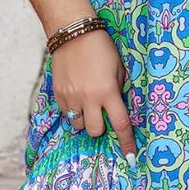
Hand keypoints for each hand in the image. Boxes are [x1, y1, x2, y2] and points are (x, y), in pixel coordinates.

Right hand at [51, 30, 137, 165]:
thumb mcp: (119, 68)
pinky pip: (65, 111)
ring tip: (87, 102)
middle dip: (99, 127)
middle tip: (101, 113)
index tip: (131, 157)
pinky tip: (76, 94)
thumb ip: (119, 89)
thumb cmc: (101, 47)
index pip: (120, 125)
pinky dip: (72, 108)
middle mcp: (89, 98)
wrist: (73, 32)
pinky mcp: (57, 93)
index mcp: (108, 92)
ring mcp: (71, 97)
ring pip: (77, 124)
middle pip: (94, 131)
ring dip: (84, 119)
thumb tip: (118, 105)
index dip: (126, 142)